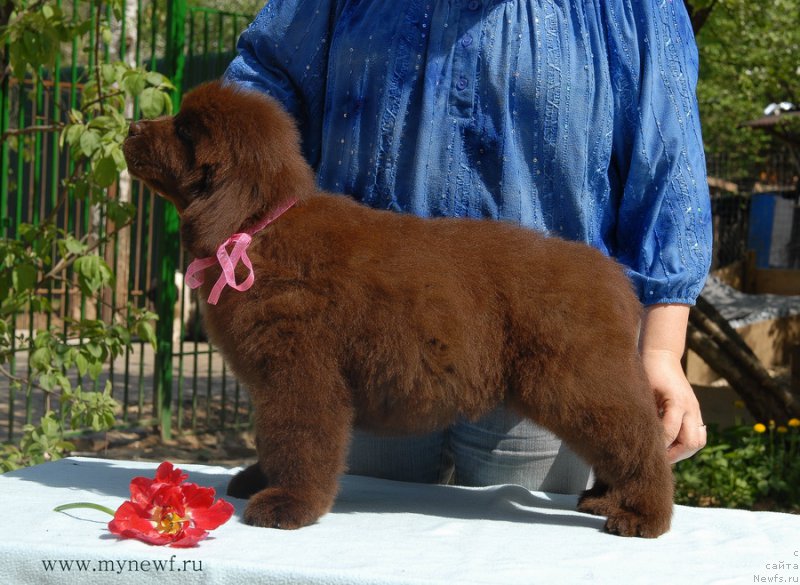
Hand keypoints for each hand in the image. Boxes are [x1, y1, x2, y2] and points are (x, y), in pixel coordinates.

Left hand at [639, 304, 706, 463]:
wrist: (663, 355)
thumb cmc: (648, 371)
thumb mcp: (644, 391)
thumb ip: (645, 413)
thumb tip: (637, 437)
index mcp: (676, 401)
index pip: (671, 431)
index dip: (659, 445)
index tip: (644, 452)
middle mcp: (690, 407)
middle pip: (691, 442)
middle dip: (674, 454)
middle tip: (655, 460)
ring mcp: (696, 410)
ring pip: (698, 441)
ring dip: (682, 452)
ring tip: (663, 456)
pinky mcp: (696, 412)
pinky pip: (698, 434)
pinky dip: (686, 444)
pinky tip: (671, 445)